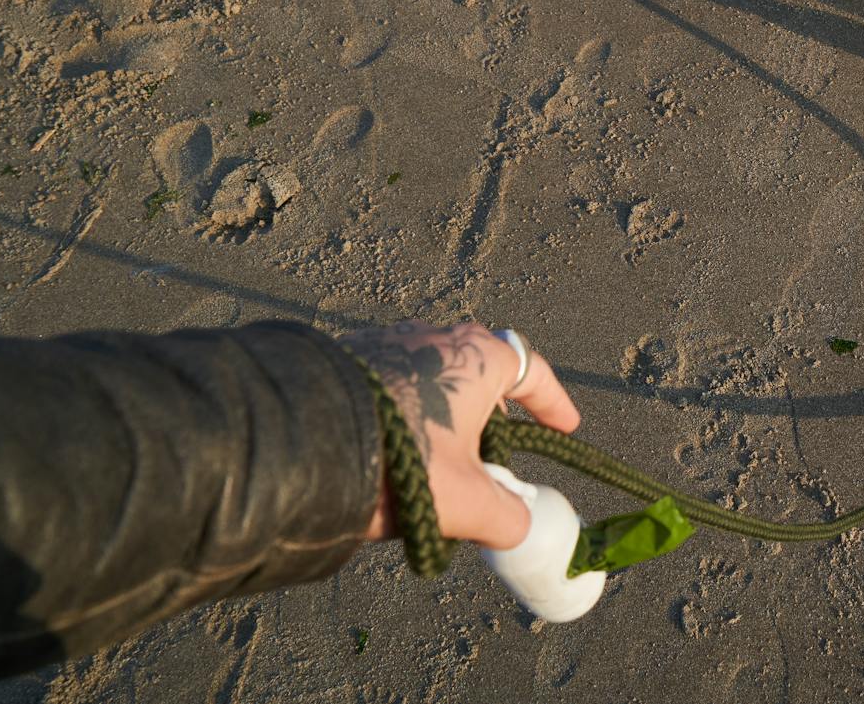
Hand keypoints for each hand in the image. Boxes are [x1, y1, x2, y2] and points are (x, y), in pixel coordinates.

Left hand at [344, 321, 579, 549]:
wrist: (298, 441)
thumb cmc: (398, 460)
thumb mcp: (463, 503)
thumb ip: (506, 518)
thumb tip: (520, 527)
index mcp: (478, 357)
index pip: (532, 372)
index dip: (553, 403)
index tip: (565, 428)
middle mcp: (438, 335)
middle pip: (483, 373)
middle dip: (495, 416)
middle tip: (495, 456)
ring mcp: (390, 339)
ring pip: (436, 378)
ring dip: (448, 417)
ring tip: (439, 463)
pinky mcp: (350, 355)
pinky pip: (396, 382)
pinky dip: (410, 414)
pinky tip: (395, 451)